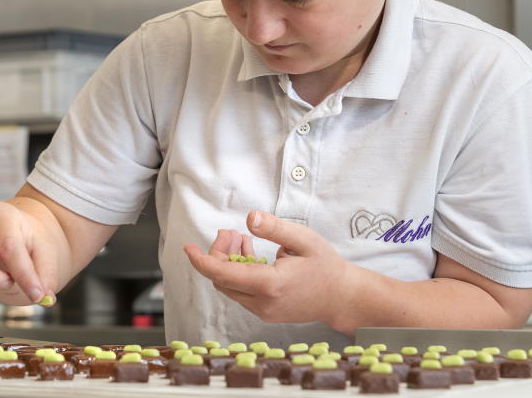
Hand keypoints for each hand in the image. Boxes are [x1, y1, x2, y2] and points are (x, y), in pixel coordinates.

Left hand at [184, 211, 351, 325]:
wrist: (342, 298)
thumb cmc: (326, 266)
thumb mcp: (304, 239)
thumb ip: (275, 228)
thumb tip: (249, 217)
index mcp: (270, 284)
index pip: (223, 274)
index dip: (201, 260)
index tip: (188, 248)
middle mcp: (262, 303)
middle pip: (222, 279)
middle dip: (218, 253)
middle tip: (230, 232)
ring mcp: (263, 311)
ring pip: (230, 287)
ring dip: (228, 263)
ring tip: (240, 238)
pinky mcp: (265, 313)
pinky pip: (241, 293)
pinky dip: (238, 273)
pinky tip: (248, 253)